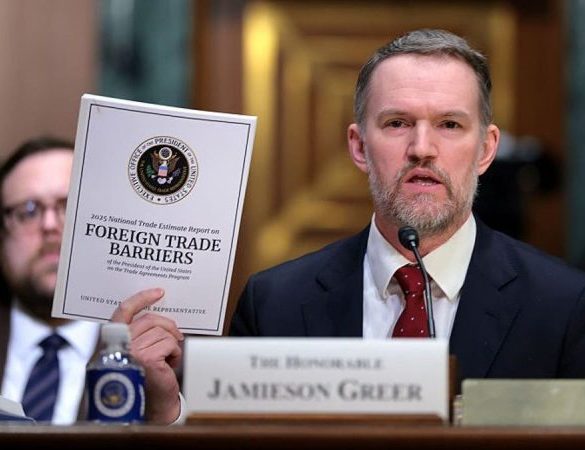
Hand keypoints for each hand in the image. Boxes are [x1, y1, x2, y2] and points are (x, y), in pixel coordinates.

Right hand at [111, 288, 183, 423]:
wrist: (154, 406)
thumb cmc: (147, 378)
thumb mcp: (139, 351)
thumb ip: (139, 334)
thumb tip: (157, 312)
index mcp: (112, 341)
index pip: (123, 311)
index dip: (141, 298)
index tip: (158, 292)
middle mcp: (118, 346)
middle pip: (149, 319)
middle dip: (167, 326)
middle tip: (176, 336)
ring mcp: (131, 352)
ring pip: (162, 332)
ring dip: (171, 343)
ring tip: (168, 357)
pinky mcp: (146, 359)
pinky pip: (169, 343)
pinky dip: (175, 352)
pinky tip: (170, 364)